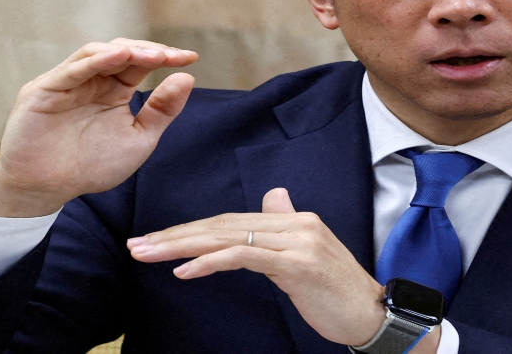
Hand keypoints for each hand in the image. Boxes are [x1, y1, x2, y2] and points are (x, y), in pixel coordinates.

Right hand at [0, 38, 197, 217]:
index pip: (140, 63)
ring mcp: (67, 82)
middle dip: (149, 50)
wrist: (48, 190)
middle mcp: (91, 80)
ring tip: (153, 56)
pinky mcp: (44, 89)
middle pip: (121, 51)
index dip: (165, 56)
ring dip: (127, 51)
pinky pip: (72, 69)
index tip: (190, 57)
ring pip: (97, 52)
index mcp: (113, 90)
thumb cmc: (91, 166)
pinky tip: (119, 56)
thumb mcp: (138, 138)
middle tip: (173, 56)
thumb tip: (187, 77)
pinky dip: (97, 60)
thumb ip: (162, 110)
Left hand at [127, 189, 440, 350]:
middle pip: (222, 224)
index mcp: (294, 220)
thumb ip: (286, 225)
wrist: (373, 315)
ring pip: (226, 237)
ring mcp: (297, 241)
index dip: (190, 230)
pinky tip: (184, 271)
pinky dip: (209, 262)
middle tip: (138, 244)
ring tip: (149, 254)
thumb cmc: (337, 293)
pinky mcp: (296, 263)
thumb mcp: (307, 255)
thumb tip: (274, 197)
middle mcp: (295, 223)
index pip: (230, 220)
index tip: (156, 240)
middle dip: (175, 235)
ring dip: (182, 247)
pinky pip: (243, 257)